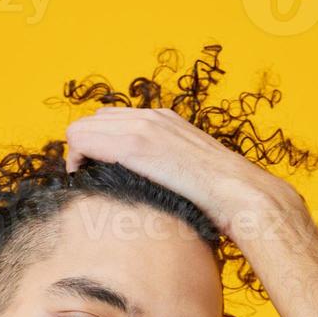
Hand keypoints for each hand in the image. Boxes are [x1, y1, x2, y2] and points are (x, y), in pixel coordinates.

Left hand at [63, 107, 303, 244]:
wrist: (241, 195)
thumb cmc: (219, 200)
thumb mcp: (190, 177)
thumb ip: (168, 174)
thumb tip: (154, 195)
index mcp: (166, 122)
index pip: (113, 121)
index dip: (100, 148)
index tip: (101, 176)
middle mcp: (152, 117)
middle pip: (93, 121)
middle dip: (86, 150)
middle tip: (90, 182)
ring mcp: (143, 127)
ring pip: (82, 128)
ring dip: (79, 156)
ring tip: (88, 184)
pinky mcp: (135, 144)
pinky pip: (81, 140)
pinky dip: (76, 161)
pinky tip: (86, 183)